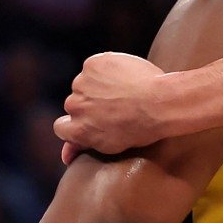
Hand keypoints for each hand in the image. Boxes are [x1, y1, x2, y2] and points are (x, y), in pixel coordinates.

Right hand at [54, 52, 168, 155]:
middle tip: (117, 104)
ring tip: (125, 90)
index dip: (76, 123)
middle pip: (75, 103)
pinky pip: (96, 65)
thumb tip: (65, 157)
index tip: (92, 121)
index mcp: (77, 130)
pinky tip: (126, 75)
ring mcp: (81, 83)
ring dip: (98, 85)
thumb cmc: (143, 128)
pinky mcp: (92, 65)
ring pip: (85, 83)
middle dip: (91, 103)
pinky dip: (108, 69)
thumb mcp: (112, 145)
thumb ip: (85, 144)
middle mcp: (74, 106)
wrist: (161, 103)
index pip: (62, 127)